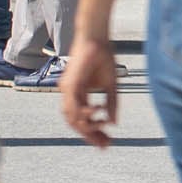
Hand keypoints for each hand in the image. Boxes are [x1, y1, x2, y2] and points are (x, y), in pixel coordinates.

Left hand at [62, 33, 119, 149]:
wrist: (96, 37)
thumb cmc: (103, 57)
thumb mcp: (111, 85)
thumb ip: (112, 104)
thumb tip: (113, 122)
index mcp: (78, 95)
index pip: (83, 120)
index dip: (94, 133)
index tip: (107, 143)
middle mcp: (69, 95)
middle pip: (76, 124)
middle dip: (91, 136)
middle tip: (106, 145)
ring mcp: (67, 90)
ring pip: (72, 118)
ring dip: (87, 127)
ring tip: (103, 128)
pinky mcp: (70, 84)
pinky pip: (73, 105)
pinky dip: (84, 113)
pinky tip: (97, 114)